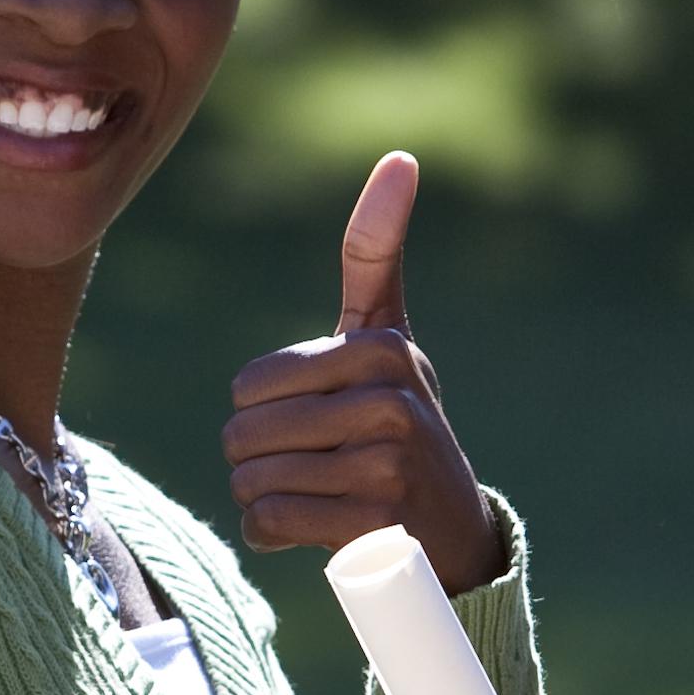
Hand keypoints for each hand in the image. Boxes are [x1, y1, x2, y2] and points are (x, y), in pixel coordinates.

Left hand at [228, 149, 507, 593]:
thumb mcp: (386, 339)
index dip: (260, 409)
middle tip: (307, 467)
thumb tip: (401, 158)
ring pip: (252, 478)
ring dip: (262, 498)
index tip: (315, 423)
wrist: (450, 536)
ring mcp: (387, 461)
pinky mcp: (375, 520)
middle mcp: (392, 399)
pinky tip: (309, 531)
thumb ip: (376, 255)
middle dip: (255, 458)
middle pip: (243, 430)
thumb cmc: (398, 427)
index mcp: (385, 349)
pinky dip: (272, 535)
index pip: (253, 382)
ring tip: (314, 496)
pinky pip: (271, 519)